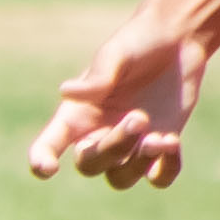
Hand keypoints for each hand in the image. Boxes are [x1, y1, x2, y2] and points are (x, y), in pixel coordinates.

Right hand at [27, 17, 207, 189]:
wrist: (177, 41)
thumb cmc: (137, 42)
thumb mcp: (116, 54)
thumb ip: (98, 77)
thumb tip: (67, 92)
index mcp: (77, 113)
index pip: (49, 143)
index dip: (42, 159)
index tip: (47, 169)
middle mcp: (97, 134)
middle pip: (90, 164)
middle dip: (113, 148)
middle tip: (139, 118)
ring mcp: (129, 145)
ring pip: (121, 178)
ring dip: (139, 164)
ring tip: (161, 139)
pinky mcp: (160, 147)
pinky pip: (158, 177)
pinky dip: (165, 169)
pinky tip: (172, 142)